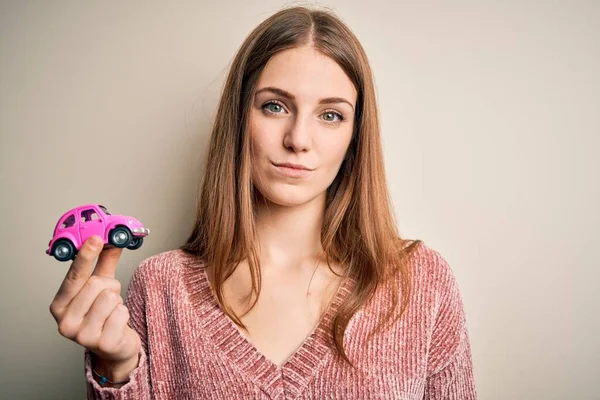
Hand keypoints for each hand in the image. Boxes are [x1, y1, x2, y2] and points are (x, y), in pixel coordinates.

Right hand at [49, 235, 140, 381]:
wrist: (114, 347)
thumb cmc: (104, 314)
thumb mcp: (102, 286)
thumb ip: (104, 263)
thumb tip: (111, 240)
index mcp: (59, 305)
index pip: (73, 276)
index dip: (85, 256)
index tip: (95, 239)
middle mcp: (65, 322)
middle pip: (96, 284)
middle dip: (110, 285)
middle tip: (109, 297)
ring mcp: (82, 336)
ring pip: (110, 297)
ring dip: (118, 301)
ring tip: (112, 311)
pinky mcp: (102, 344)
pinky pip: (121, 313)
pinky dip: (124, 314)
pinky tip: (117, 324)